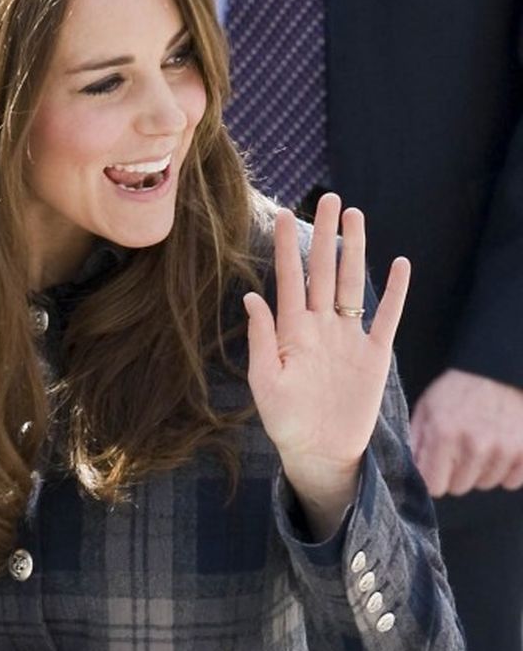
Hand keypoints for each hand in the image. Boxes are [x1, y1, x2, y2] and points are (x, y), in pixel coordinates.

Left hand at [244, 194, 410, 537]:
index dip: (288, 247)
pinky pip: (385, 318)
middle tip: (329, 198)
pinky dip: (393, 293)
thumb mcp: (266, 381)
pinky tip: (398, 265)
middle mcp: (320, 326)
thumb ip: (262, 339)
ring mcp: (348, 337)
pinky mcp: (374, 355)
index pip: (288, 279)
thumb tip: (252, 298)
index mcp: (291, 331)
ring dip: (356, 251)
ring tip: (356, 217)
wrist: (320, 451)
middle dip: (326, 234)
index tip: (285, 215)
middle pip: (323, 271)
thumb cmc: (285, 420)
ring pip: (352, 284)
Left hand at [411, 369, 522, 495]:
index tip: (435, 470)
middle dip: (455, 474)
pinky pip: (510, 482)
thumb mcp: (426, 408)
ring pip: (485, 484)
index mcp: (444, 435)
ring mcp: (503, 450)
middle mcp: (474, 446)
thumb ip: (416, 441)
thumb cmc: (458, 390)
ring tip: (480, 446)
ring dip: (480, 471)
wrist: (499, 372)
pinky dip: (505, 471)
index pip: (434, 486)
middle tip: (459, 452)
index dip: (433, 479)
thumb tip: (413, 470)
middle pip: (459, 487)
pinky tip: (499, 451)